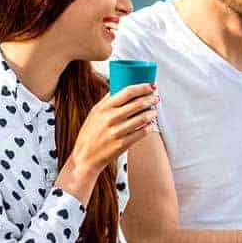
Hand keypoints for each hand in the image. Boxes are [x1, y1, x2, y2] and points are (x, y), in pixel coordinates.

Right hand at [57, 83, 159, 200]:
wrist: (85, 157)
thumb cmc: (90, 134)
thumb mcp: (94, 113)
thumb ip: (107, 100)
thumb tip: (120, 86)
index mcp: (103, 108)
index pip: (127, 92)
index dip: (142, 87)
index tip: (151, 86)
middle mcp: (110, 118)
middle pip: (137, 104)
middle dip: (151, 99)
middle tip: (156, 98)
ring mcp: (116, 132)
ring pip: (142, 118)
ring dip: (152, 113)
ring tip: (154, 111)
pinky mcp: (122, 144)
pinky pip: (142, 133)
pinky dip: (149, 127)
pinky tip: (150, 124)